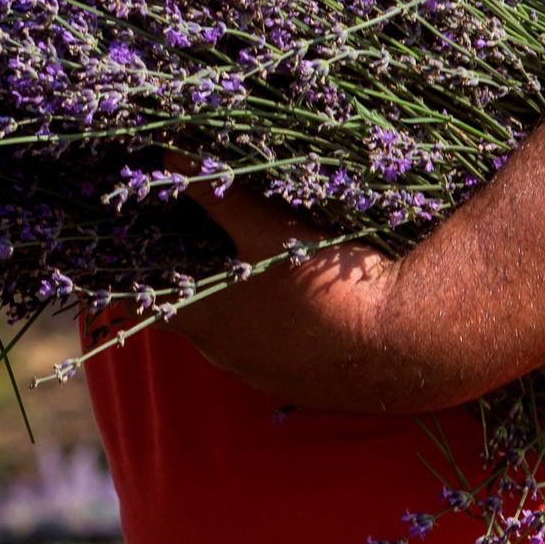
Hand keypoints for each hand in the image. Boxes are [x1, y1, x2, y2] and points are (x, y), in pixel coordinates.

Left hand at [165, 154, 411, 411]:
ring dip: (235, 305)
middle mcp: (222, 355)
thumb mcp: (266, 224)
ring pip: (231, 335)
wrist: (400, 344)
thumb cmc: (323, 280)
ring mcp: (261, 375)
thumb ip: (214, 192)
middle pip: (189, 315)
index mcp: (202, 320)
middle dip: (192, 279)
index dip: (144, 268)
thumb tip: (169, 159)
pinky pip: (270, 351)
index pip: (146, 299)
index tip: (147, 240)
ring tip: (250, 265)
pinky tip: (295, 301)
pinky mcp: (300, 384)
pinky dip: (270, 326)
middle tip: (201, 239)